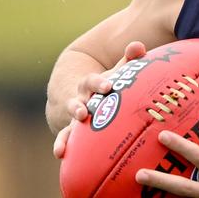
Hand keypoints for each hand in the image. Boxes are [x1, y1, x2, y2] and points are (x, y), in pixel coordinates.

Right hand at [53, 41, 146, 158]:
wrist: (81, 95)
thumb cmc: (107, 84)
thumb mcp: (116, 72)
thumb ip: (129, 59)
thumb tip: (139, 45)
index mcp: (90, 85)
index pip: (92, 81)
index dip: (99, 83)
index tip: (108, 87)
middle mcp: (80, 100)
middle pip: (77, 101)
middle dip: (79, 107)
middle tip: (84, 112)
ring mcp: (74, 116)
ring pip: (68, 121)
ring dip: (68, 129)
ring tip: (68, 136)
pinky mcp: (72, 132)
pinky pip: (64, 138)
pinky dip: (61, 144)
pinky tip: (59, 153)